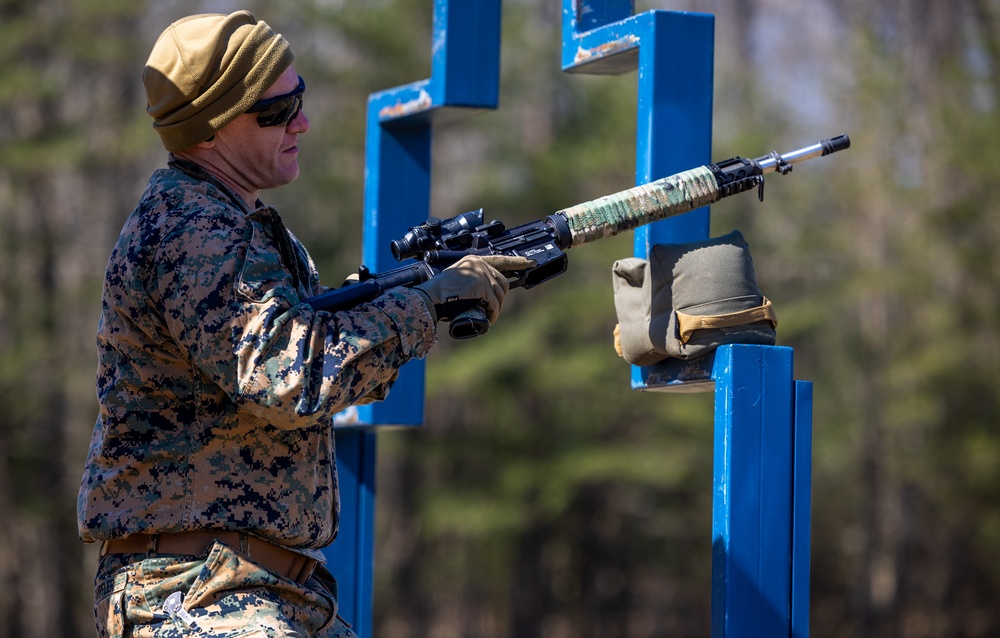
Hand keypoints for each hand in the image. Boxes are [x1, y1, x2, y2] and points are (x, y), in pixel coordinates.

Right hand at [414, 254, 531, 323]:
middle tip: (494, 310)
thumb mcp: (459, 281)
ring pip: (499, 294)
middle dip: (501, 298)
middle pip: (502, 282)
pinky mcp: (482, 286)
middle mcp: (479, 264)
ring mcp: (481, 274)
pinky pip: (494, 303)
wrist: (432, 297)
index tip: (529, 262)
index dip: (516, 262)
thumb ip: (472, 282)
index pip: (500, 260)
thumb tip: (485, 297)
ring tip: (489, 317)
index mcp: (473, 260)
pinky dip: (493, 313)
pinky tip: (489, 320)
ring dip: (496, 308)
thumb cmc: (441, 293)